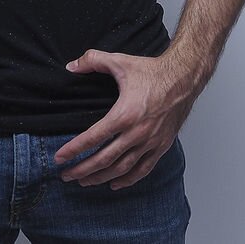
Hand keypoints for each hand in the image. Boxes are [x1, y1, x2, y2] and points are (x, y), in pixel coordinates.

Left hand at [54, 49, 202, 189]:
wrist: (184, 78)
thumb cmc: (153, 71)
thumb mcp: (120, 61)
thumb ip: (93, 60)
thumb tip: (71, 66)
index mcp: (124, 114)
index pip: (93, 138)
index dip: (74, 150)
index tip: (59, 158)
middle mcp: (137, 132)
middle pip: (104, 159)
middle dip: (82, 169)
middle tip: (66, 175)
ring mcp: (150, 142)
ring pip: (122, 168)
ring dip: (101, 177)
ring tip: (84, 182)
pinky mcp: (161, 145)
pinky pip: (143, 169)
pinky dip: (128, 180)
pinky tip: (115, 184)